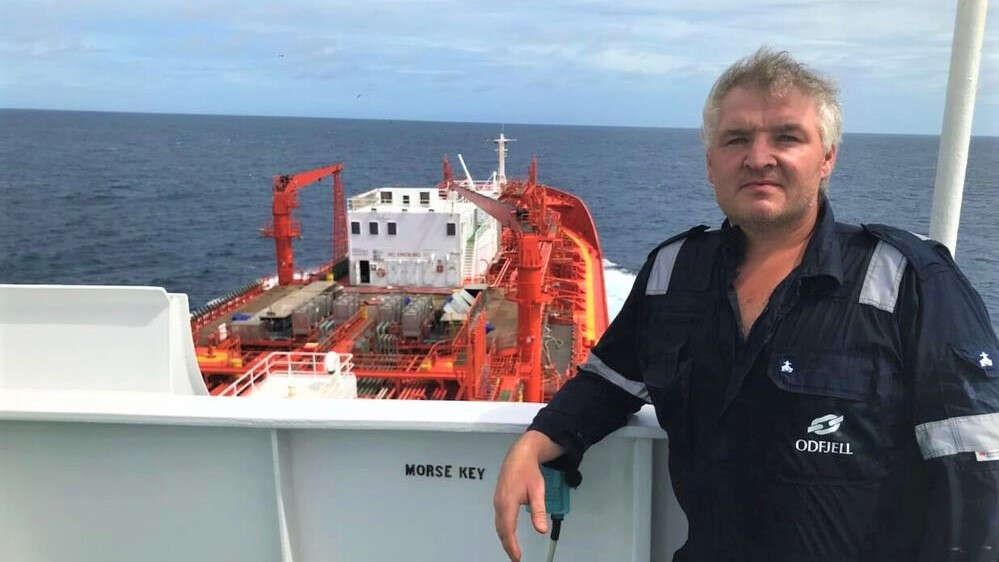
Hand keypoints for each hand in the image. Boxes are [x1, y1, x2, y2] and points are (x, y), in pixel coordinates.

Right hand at [493, 430, 563, 560]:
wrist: (520, 455)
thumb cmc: (528, 470)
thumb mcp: (537, 491)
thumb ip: (539, 511)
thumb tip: (541, 529)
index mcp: (507, 502)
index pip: (508, 530)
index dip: (512, 545)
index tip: (517, 557)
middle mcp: (499, 503)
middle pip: (501, 530)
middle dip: (507, 545)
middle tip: (515, 557)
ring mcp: (497, 501)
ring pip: (499, 525)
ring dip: (505, 538)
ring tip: (512, 549)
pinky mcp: (499, 499)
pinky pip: (499, 518)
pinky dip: (503, 529)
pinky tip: (508, 534)